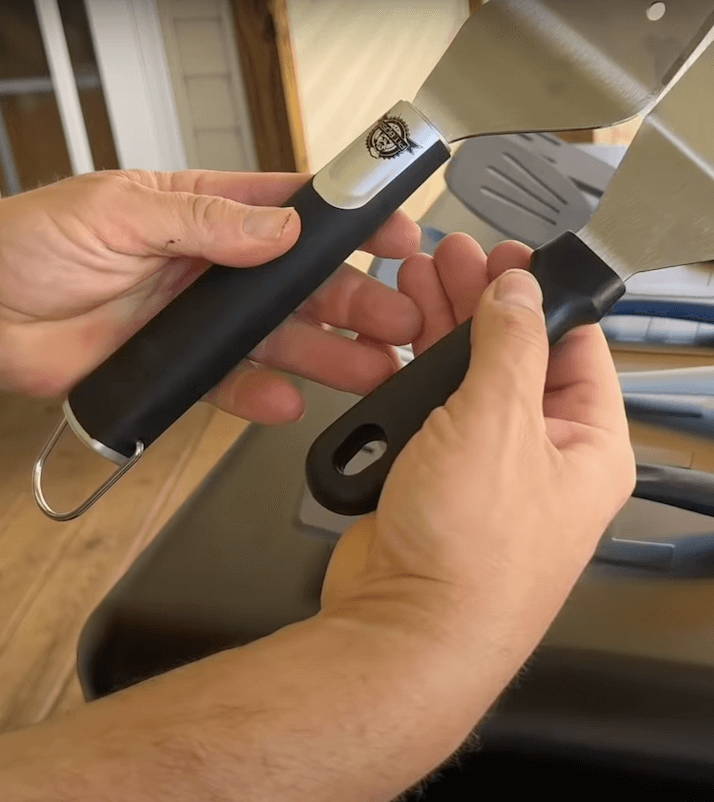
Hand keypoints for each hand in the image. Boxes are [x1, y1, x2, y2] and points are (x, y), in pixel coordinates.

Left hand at [0, 170, 420, 422]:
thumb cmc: (32, 244)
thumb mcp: (119, 212)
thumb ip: (203, 220)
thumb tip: (279, 230)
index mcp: (206, 212)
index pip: (295, 211)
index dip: (351, 222)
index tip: (397, 233)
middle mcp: (216, 268)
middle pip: (305, 285)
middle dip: (359, 301)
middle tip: (402, 320)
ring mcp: (204, 322)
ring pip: (285, 339)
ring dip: (332, 354)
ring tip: (374, 368)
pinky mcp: (186, 368)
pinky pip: (237, 386)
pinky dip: (264, 397)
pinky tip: (289, 401)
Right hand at [322, 234, 634, 665]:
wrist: (403, 630)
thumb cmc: (471, 551)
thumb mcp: (500, 422)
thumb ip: (511, 344)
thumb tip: (520, 290)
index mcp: (588, 446)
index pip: (577, 347)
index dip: (542, 295)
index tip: (509, 257)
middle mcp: (542, 458)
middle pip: (516, 358)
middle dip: (482, 304)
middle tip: (451, 257)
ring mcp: (487, 471)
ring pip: (468, 383)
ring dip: (441, 332)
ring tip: (415, 280)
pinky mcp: (437, 481)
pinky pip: (432, 416)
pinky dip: (412, 376)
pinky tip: (393, 340)